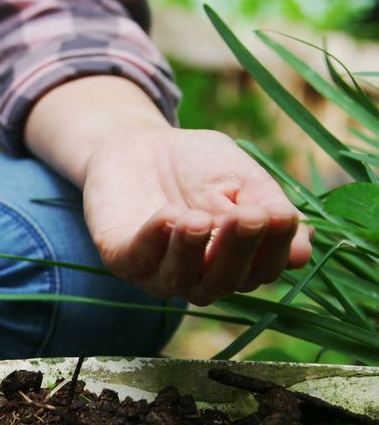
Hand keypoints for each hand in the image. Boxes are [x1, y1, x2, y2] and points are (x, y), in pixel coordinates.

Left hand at [82, 128, 311, 304]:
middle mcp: (201, 276)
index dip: (276, 247)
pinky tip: (168, 216)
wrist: (140, 145)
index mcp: (237, 261)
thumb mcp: (241, 178)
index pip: (264, 268)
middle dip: (238, 249)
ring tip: (198, 219)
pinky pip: (137, 258)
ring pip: (181, 278)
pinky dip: (153, 239)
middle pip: (226, 280)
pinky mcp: (121, 258)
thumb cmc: (199, 166)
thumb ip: (267, 208)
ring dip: (191, 250)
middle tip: (248, 217)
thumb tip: (303, 249)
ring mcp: (159, 272)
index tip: (282, 216)